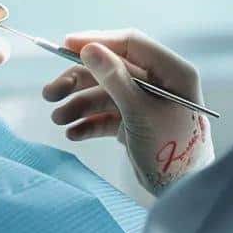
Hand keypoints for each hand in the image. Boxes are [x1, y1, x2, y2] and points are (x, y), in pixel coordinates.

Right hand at [41, 29, 213, 194]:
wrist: (182, 191)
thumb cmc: (171, 148)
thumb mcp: (140, 112)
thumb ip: (114, 79)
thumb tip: (89, 48)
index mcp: (172, 72)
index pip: (130, 44)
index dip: (98, 41)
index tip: (65, 45)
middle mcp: (159, 82)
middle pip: (111, 70)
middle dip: (79, 81)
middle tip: (50, 93)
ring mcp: (146, 103)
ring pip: (105, 94)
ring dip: (79, 104)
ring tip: (58, 119)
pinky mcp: (135, 123)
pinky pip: (108, 115)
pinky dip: (90, 122)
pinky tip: (73, 133)